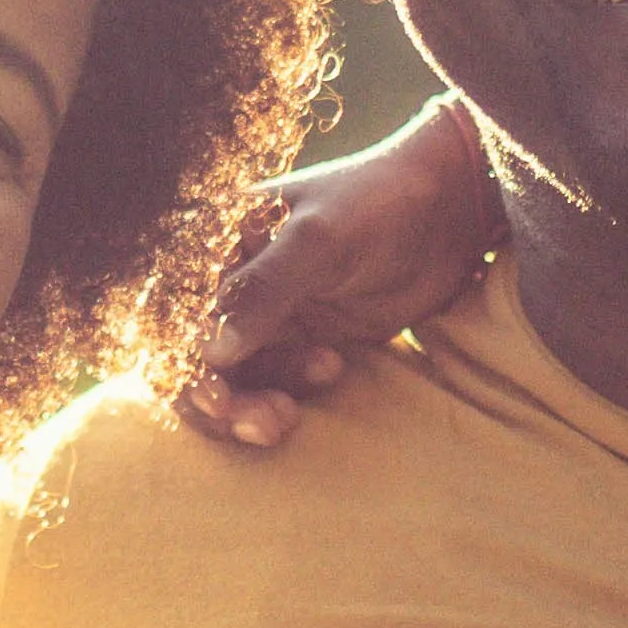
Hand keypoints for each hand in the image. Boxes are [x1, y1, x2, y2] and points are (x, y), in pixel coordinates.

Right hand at [177, 93, 502, 446]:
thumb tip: (209, 351)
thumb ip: (264, 290)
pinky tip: (334, 369)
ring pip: (237, 379)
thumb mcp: (318, 239)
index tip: (218, 398)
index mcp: (220, 244)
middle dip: (222, 399)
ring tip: (287, 419)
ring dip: (254, 405)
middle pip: (199, 358)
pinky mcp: (306, 341)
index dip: (186, 361)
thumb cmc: (377, 203)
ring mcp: (271, 315)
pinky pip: (278, 383)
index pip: (177, 314)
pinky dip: (291, 392)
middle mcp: (236, 282)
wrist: (451, 211)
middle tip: (263, 423)